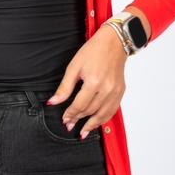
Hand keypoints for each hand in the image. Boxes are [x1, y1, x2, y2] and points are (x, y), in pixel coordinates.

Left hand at [47, 24, 127, 138]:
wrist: (114, 42)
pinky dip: (104, 119)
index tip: (64, 119)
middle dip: (78, 119)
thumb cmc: (93, 51)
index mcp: (94, 81)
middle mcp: (107, 89)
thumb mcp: (74, 66)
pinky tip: (96, 123)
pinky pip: (112, 110)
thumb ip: (64, 87)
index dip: (70, 114)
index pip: (79, 105)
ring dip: (91, 124)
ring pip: (102, 114)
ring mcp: (115, 91)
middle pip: (90, 110)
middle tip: (69, 125)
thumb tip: (53, 102)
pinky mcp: (120, 91)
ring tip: (82, 132)